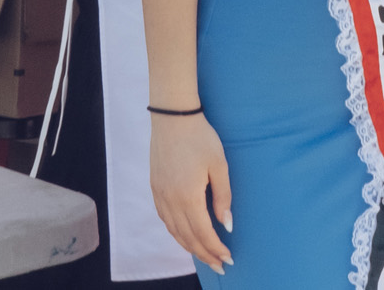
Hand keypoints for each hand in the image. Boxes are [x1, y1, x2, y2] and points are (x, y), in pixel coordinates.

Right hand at [151, 112, 232, 273]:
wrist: (173, 116)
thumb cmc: (200, 137)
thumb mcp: (219, 165)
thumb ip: (223, 197)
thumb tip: (226, 224)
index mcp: (187, 197)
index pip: (203, 233)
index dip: (216, 249)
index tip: (228, 258)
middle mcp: (170, 201)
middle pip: (187, 238)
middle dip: (205, 254)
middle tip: (219, 265)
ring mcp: (160, 195)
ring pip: (174, 231)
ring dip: (190, 246)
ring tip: (204, 255)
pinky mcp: (155, 188)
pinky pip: (165, 219)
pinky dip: (176, 233)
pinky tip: (185, 235)